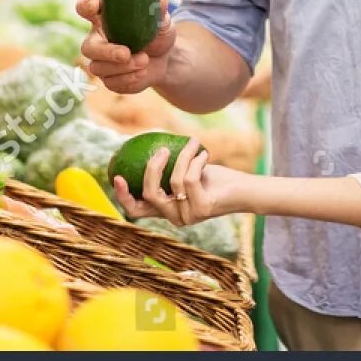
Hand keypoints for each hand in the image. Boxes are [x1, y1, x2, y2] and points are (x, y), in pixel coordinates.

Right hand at [76, 0, 175, 93]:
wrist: (165, 60)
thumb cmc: (157, 34)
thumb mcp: (161, 22)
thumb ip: (158, 11)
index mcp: (104, 18)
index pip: (86, 8)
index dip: (85, 6)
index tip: (95, 5)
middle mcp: (97, 39)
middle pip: (87, 47)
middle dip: (106, 52)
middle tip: (126, 53)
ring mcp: (100, 61)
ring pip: (99, 68)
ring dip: (124, 67)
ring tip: (145, 61)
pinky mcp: (108, 79)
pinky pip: (111, 82)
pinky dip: (129, 78)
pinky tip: (142, 72)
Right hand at [112, 136, 241, 225]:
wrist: (244, 189)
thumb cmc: (214, 178)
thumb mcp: (187, 171)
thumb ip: (168, 167)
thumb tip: (147, 144)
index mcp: (166, 209)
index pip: (136, 210)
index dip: (122, 196)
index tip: (116, 177)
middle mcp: (174, 217)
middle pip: (149, 195)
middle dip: (151, 170)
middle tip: (160, 150)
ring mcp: (187, 216)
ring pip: (173, 181)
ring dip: (183, 156)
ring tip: (193, 143)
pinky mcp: (201, 210)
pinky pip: (190, 179)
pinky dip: (196, 161)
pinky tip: (204, 153)